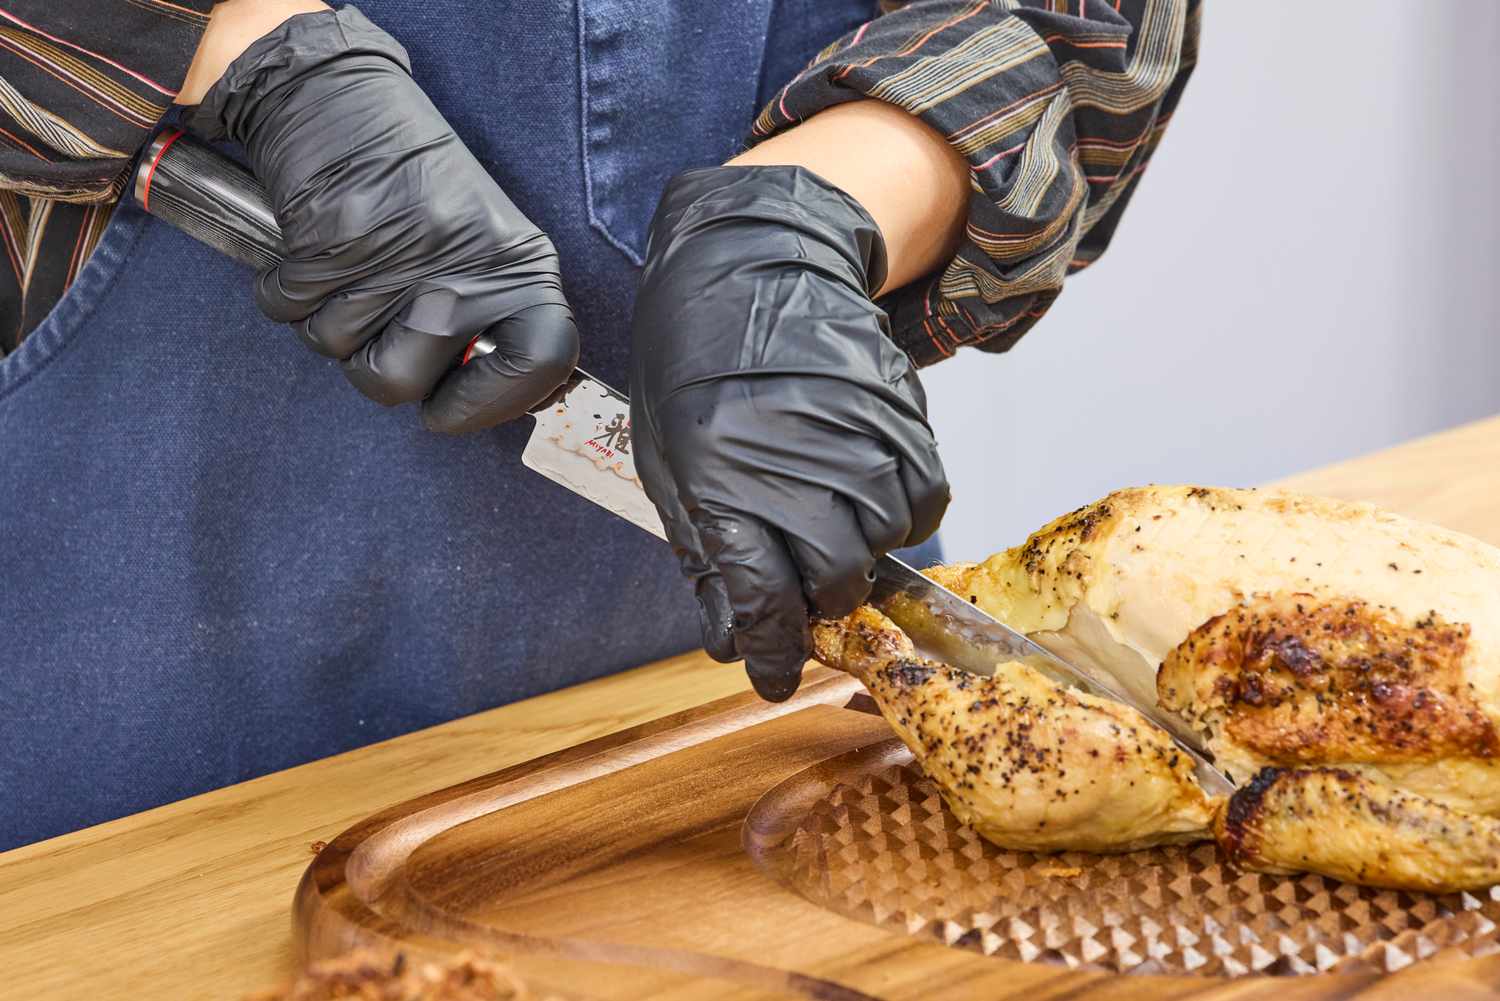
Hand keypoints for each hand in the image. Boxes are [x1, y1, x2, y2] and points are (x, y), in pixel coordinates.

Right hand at [184, 8, 576, 431]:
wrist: (336, 93)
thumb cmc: (412, 176)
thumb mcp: (485, 238)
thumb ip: (493, 315)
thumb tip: (491, 402)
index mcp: (521, 266)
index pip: (542, 361)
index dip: (491, 403)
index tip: (449, 408)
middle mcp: (465, 265)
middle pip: (402, 382)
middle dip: (374, 363)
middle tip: (379, 319)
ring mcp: (396, 256)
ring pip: (336, 351)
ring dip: (328, 322)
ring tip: (350, 268)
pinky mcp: (329, 242)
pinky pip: (289, 312)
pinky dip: (287, 292)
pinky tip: (314, 251)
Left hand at [630, 166, 949, 700]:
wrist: (751, 263)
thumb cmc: (693, 365)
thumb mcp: (668, 460)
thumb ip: (705, 550)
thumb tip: (731, 637)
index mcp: (720, 480)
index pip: (761, 600)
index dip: (771, 652)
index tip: (774, 676)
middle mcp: (794, 465)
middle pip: (834, 582)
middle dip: (818, 601)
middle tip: (801, 582)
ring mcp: (857, 439)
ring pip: (885, 545)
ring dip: (860, 552)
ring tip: (827, 516)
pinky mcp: (903, 417)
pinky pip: (926, 502)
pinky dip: (902, 514)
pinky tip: (867, 493)